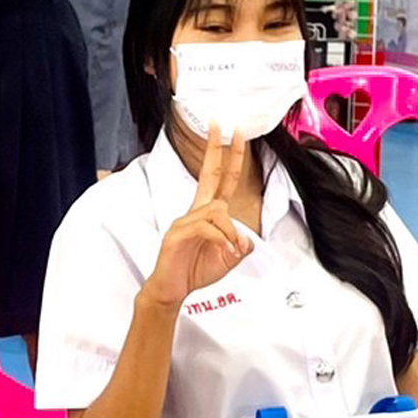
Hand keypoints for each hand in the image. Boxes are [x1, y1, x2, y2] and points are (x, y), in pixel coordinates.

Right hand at [139, 126, 252, 314]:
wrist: (171, 290)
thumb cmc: (193, 271)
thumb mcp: (227, 260)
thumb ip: (240, 246)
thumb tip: (246, 239)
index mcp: (207, 214)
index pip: (221, 181)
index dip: (230, 159)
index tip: (236, 136)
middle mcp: (195, 212)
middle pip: (209, 175)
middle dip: (217, 150)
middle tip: (223, 127)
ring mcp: (184, 221)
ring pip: (216, 211)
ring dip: (229, 231)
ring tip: (230, 250)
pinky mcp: (177, 235)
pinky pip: (205, 228)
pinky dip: (220, 239)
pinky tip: (224, 250)